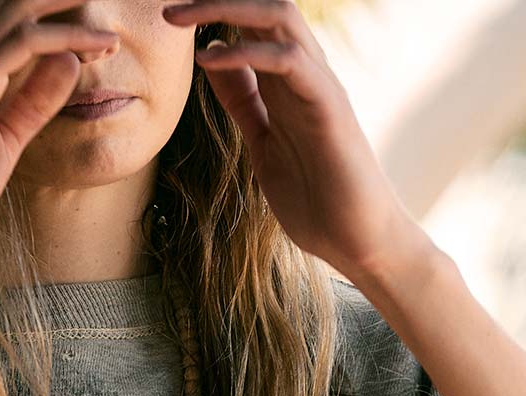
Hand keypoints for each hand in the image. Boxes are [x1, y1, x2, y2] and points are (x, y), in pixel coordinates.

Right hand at [0, 1, 119, 270]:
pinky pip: (25, 42)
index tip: (100, 22)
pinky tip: (97, 43)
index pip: (10, 15)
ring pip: (21, 7)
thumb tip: (67, 65)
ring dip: (68, 1)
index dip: (53, 8)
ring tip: (108, 4)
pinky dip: (64, 37)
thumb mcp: (4, 143)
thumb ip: (33, 104)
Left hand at [161, 0, 426, 289]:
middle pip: (264, 8)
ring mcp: (319, 85)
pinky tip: (208, 59)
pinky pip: (288, 60)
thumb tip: (212, 60)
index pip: (252, 24)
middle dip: (217, 0)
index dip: (214, 12)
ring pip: (279, 16)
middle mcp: (305, 73)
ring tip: (179, 18)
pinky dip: (246, 53)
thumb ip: (242, 102)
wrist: (357, 242)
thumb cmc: (315, 199)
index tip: (170, 18)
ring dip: (227, 9)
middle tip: (168, 10)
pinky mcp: (329, 107)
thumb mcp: (262, 143)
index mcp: (286, 81)